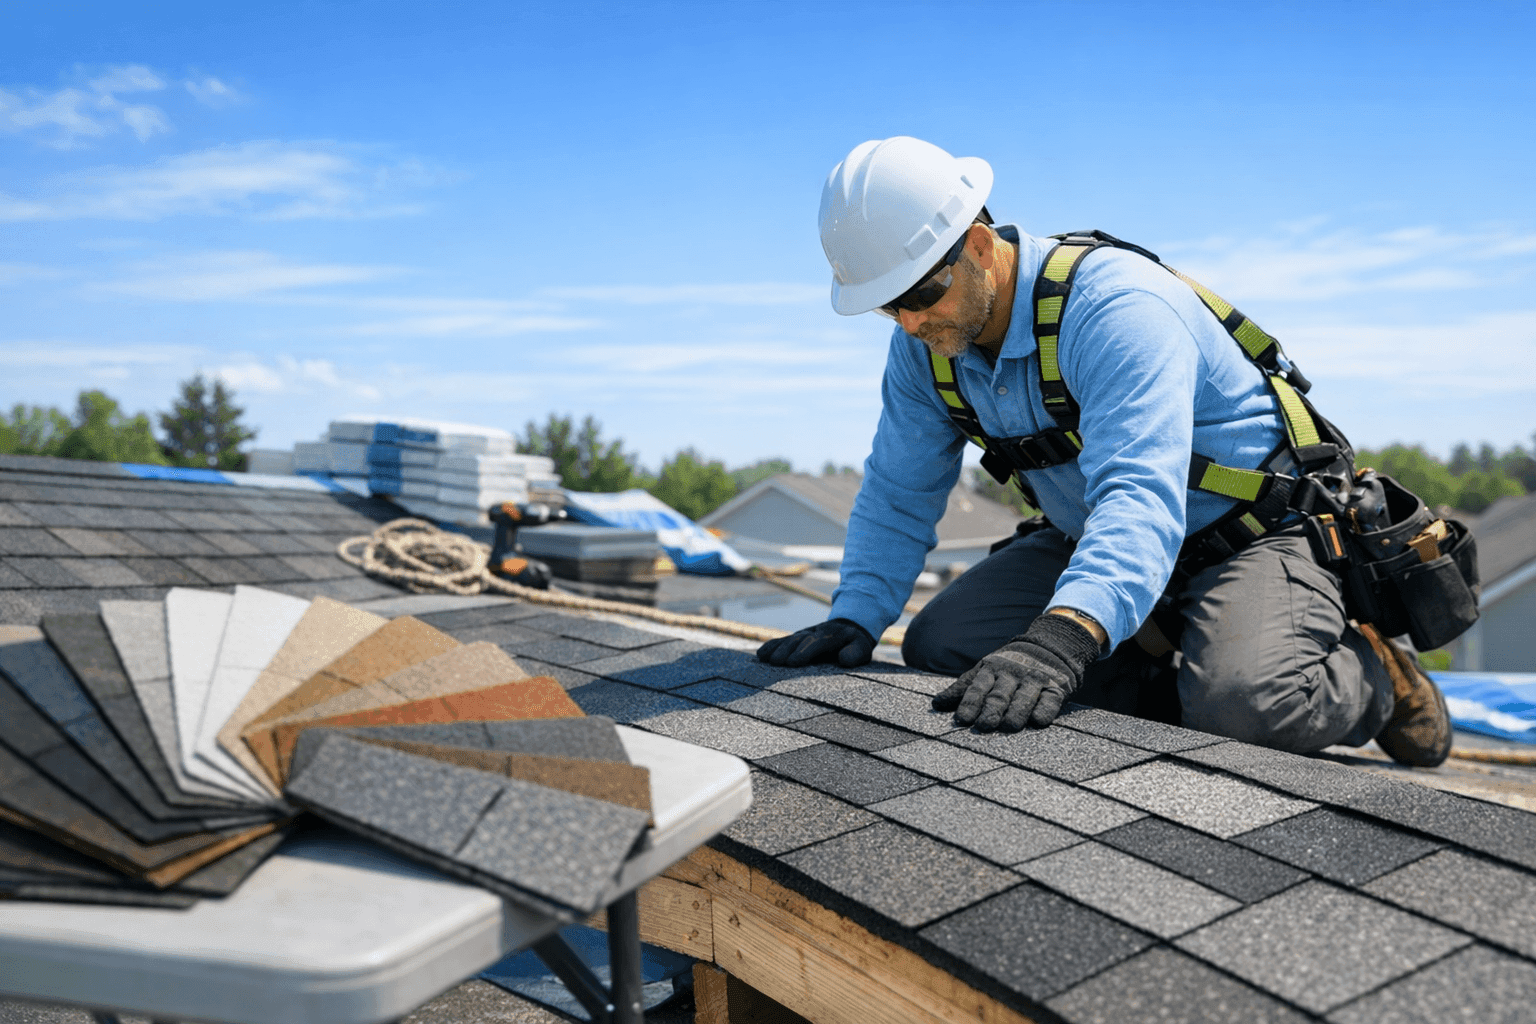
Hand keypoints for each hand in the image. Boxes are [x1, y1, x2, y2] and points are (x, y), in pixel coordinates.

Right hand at [757, 618, 875, 667]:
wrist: (848, 625)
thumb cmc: (855, 643)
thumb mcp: (862, 647)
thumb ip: (855, 653)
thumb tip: (844, 659)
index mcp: (831, 636)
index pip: (816, 643)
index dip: (804, 651)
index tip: (793, 662)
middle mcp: (814, 633)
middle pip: (798, 641)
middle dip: (786, 650)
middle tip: (775, 663)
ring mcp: (804, 634)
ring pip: (788, 640)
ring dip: (776, 649)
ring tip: (765, 659)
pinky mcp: (796, 638)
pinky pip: (782, 640)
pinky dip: (771, 646)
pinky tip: (760, 655)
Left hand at [932, 612, 1102, 730]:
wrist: (1049, 647)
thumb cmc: (1008, 667)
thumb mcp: (984, 671)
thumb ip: (963, 688)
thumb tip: (936, 704)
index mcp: (991, 670)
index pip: (978, 687)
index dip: (970, 703)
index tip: (962, 719)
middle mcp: (1012, 674)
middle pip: (1000, 694)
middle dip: (992, 710)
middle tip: (984, 726)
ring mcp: (1035, 680)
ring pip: (1024, 697)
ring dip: (1017, 712)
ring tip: (1009, 727)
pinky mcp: (1056, 688)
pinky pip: (1050, 700)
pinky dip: (1045, 710)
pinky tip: (1038, 721)